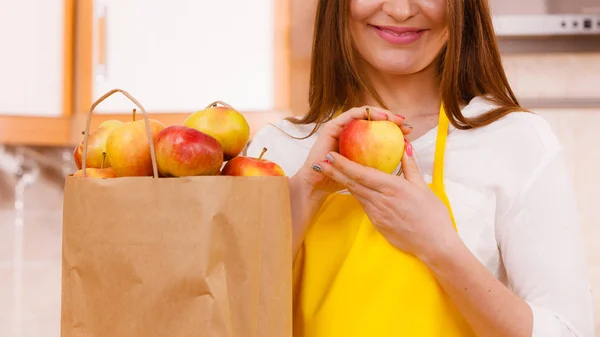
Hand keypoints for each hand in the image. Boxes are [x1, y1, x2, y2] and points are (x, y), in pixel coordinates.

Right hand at [295, 106, 412, 199]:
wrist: (318, 185)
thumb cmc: (343, 181)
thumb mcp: (368, 171)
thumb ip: (383, 162)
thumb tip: (406, 153)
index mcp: (359, 141)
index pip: (379, 129)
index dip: (395, 128)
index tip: (410, 132)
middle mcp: (350, 132)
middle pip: (373, 119)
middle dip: (391, 118)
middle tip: (405, 123)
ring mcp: (341, 128)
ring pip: (364, 114)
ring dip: (381, 114)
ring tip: (395, 119)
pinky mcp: (332, 127)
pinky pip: (351, 116)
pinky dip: (365, 114)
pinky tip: (379, 118)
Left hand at [314, 147, 459, 262]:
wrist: (434, 245)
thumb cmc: (433, 215)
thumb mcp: (423, 187)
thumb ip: (410, 167)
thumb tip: (405, 147)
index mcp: (392, 188)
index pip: (362, 174)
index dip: (344, 164)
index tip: (331, 155)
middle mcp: (381, 200)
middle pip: (352, 184)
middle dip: (334, 172)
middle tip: (320, 162)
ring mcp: (377, 214)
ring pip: (356, 194)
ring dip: (342, 183)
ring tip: (329, 172)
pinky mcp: (377, 223)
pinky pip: (364, 205)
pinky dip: (356, 194)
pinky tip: (349, 187)